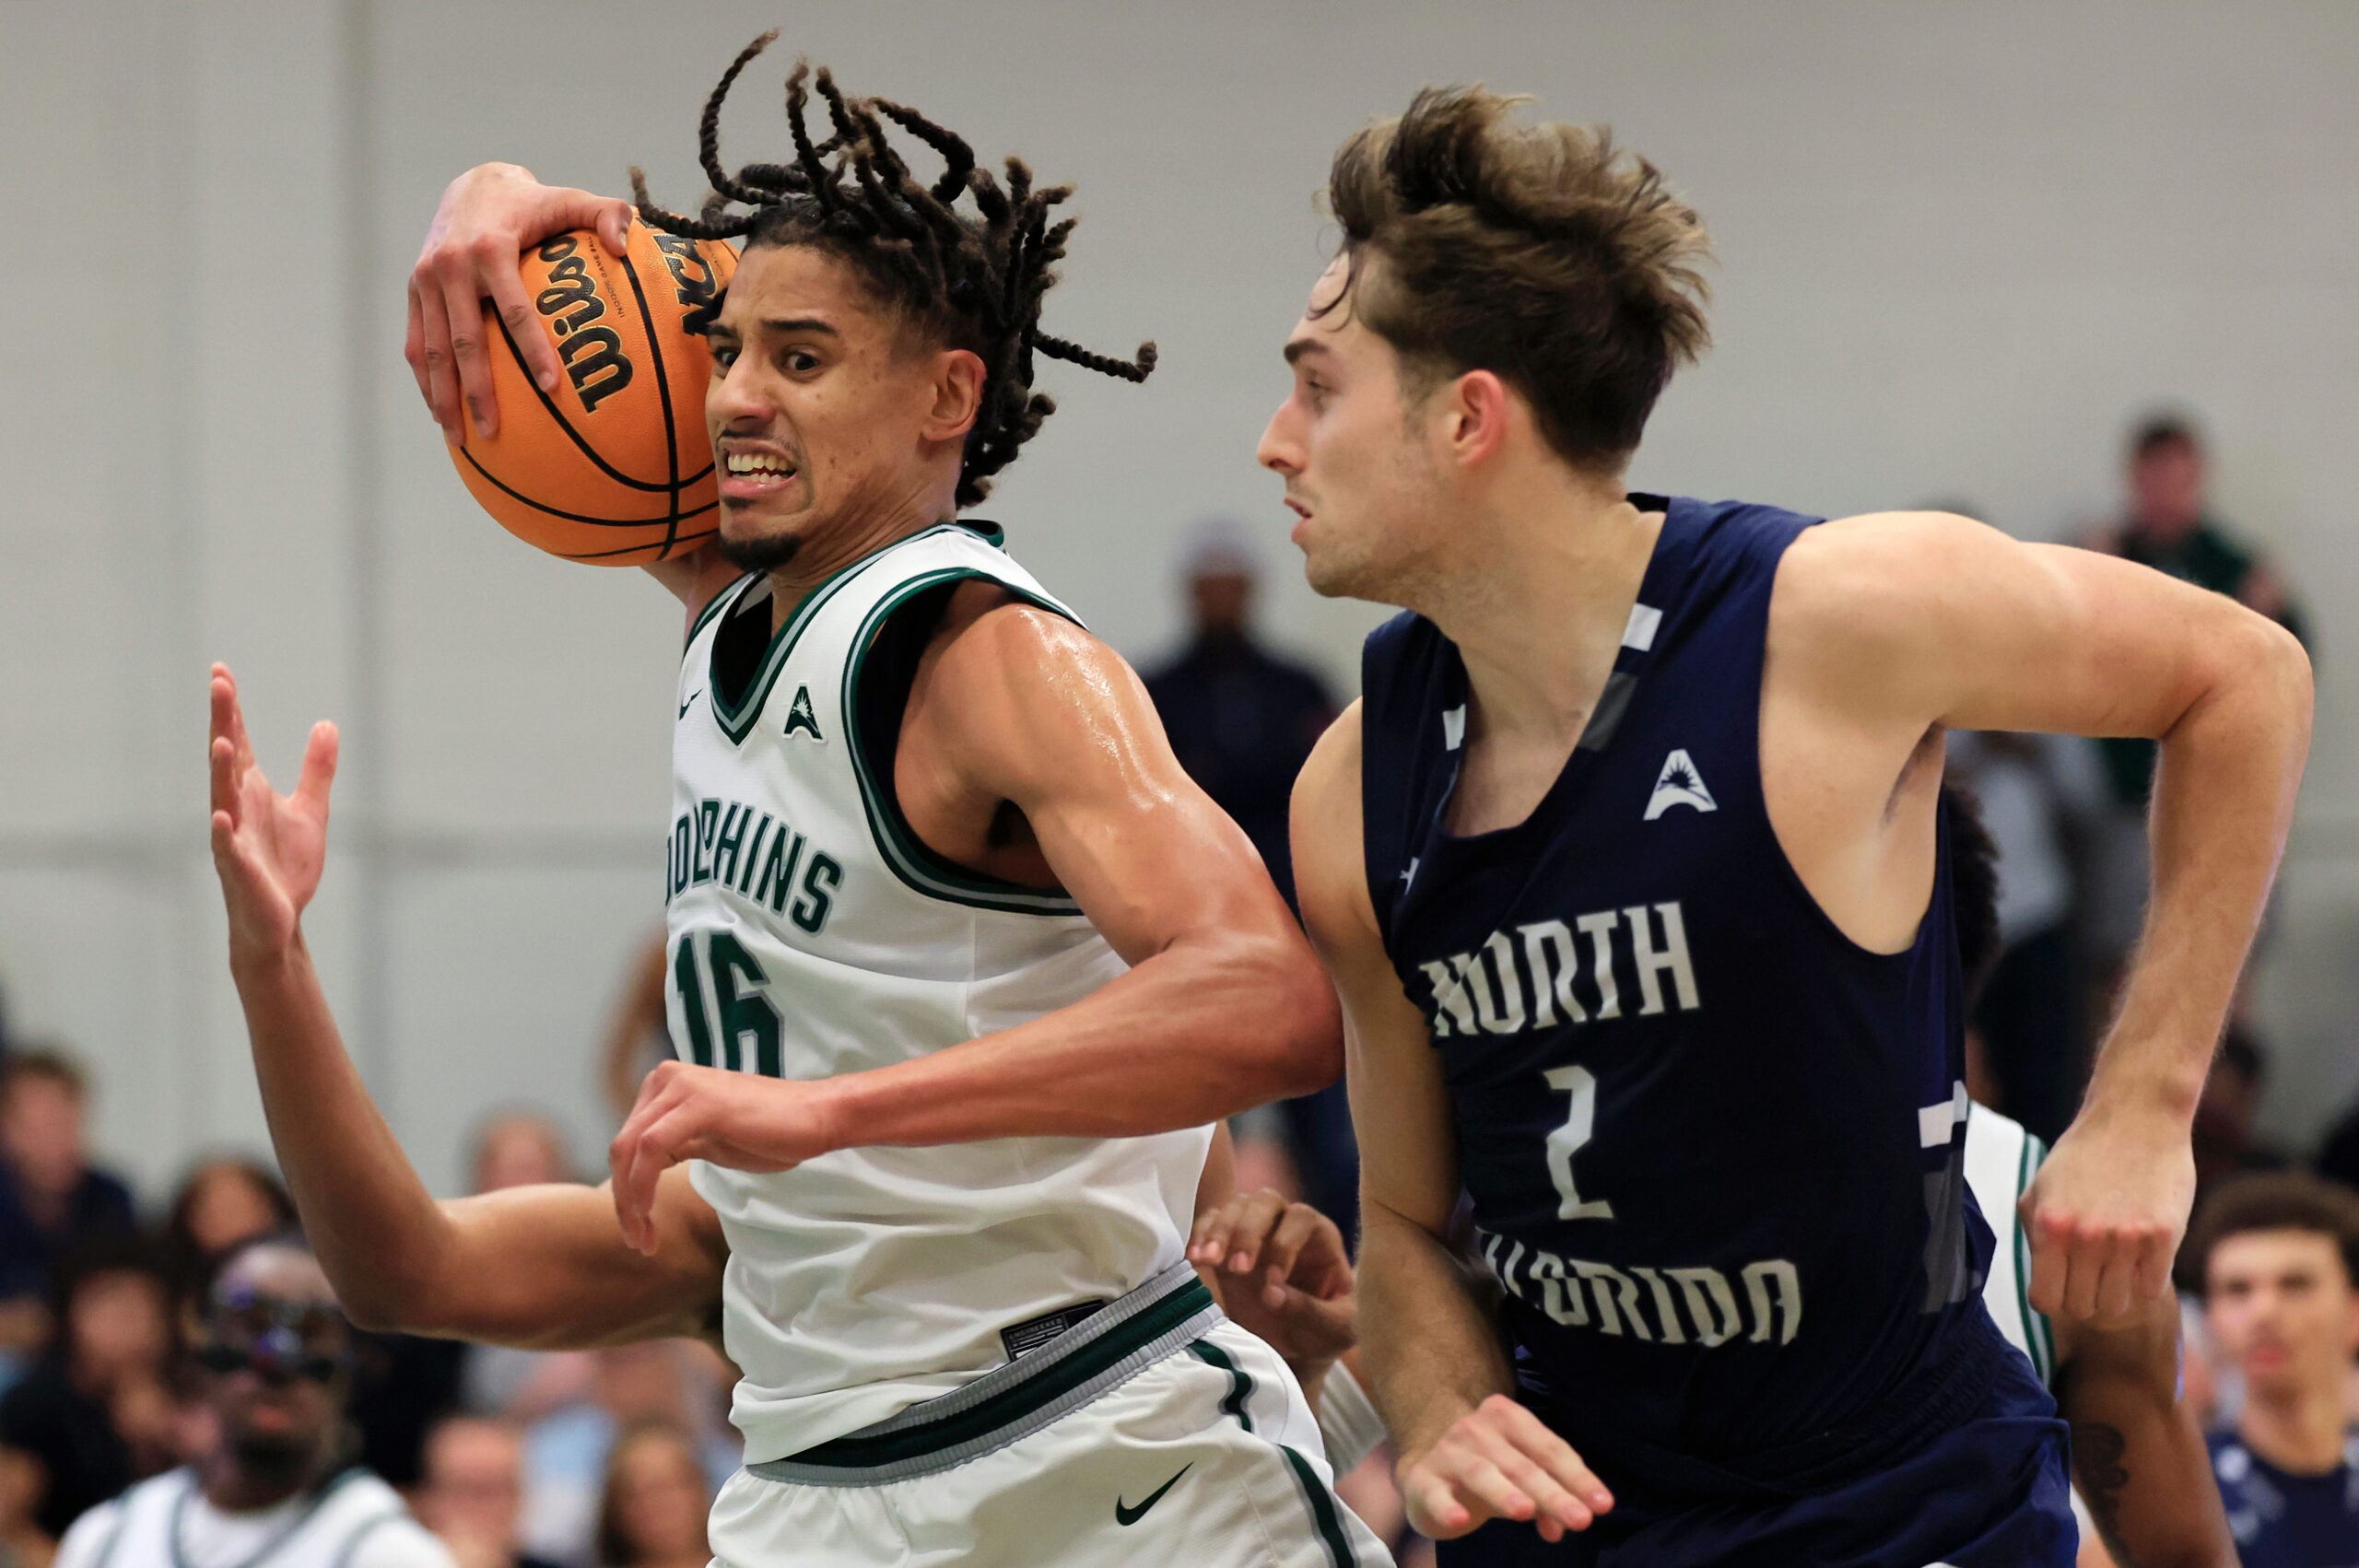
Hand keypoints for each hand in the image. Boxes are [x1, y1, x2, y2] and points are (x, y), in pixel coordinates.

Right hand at [208, 664, 337, 958]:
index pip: (239, 742)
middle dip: (223, 722)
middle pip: (227, 758)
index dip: (231, 709)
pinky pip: (226, 848)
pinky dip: (222, 831)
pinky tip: (219, 816)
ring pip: (222, 797)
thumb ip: (317, 769)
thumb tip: (327, 724)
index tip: (221, 672)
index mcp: (251, 791)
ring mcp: (232, 838)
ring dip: (221, 770)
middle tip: (218, 684)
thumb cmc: (287, 865)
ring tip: (221, 740)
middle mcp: (235, 807)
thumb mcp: (311, 809)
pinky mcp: (238, 869)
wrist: (279, 921)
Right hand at [405, 163, 632, 439]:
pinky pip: (417, 342)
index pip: (514, 309)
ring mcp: (426, 280)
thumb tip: (626, 246)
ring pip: (432, 349)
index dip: (533, 349)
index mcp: (491, 250)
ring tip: (460, 439)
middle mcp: (451, 267)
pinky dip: (425, 379)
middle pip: (464, 341)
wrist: (473, 185)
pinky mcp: (414, 289)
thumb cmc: (534, 204)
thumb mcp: (572, 199)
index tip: (552, 388)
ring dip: (443, 396)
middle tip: (493, 432)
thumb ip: (607, 214)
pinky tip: (441, 412)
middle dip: (477, 391)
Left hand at [609, 1062, 841, 1254]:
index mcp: (665, 1086)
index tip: (638, 1229)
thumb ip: (673, 1146)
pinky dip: (643, 1187)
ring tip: (644, 1238)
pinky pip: (652, 1149)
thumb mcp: (707, 1141)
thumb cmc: (769, 1133)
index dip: (624, 1189)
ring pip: (629, 1150)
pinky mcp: (699, 1104)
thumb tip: (639, 1175)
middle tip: (639, 1241)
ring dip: (630, 1201)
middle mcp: (666, 1079)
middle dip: (623, 1200)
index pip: (627, 1142)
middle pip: (621, 1148)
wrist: (815, 1118)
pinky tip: (650, 1215)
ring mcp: (681, 1087)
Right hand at [1186, 1188, 1355, 1376]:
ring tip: (1205, 1260)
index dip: (1285, 1244)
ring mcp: (1255, 1231)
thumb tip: (1271, 1295)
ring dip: (1219, 1231)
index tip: (1272, 1285)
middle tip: (1237, 1269)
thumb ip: (1310, 1311)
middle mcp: (1287, 1224)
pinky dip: (1200, 1235)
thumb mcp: (1335, 1329)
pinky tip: (1193, 1258)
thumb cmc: (1327, 1330)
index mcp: (1321, 1237)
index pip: (1302, 1219)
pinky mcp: (1227, 1245)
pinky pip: (1211, 1222)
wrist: (1301, 1342)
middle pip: (1266, 1202)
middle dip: (1248, 1232)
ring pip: (1236, 1206)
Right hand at [1397, 1393, 1612, 1542]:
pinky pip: (1434, 1493)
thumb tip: (1562, 1527)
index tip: (1602, 1505)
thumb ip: (1547, 1500)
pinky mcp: (1420, 1478)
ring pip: (1481, 1472)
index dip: (1578, 1477)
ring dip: (1504, 1493)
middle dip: (1554, 1493)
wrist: (1425, 1463)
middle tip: (1581, 1519)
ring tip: (1527, 1512)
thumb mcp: (1521, 1479)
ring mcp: (1446, 1452)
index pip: (1550, 1448)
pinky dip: (1446, 1506)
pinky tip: (1460, 1519)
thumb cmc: (1488, 1467)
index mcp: (1508, 1417)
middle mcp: (1476, 1428)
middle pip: (1522, 1464)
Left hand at [2020, 1097, 2194, 1327]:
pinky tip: (2141, 1258)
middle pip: (2083, 1309)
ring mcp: (2127, 1239)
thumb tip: (2040, 1282)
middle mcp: (2086, 1237)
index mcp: (2050, 1226)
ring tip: (2115, 1268)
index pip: (2046, 1301)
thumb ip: (2035, 1235)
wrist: (2136, 1118)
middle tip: (2091, 1276)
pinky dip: (2145, 1282)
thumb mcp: (2041, 1189)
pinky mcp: (2164, 1237)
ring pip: (2118, 1306)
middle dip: (2084, 1298)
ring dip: (2116, 1294)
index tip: (2062, 1286)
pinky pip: (2151, 1290)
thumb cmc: (2083, 1156)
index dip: (2053, 1299)